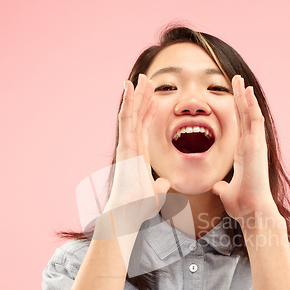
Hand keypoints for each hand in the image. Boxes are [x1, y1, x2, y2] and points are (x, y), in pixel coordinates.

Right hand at [95, 75, 169, 242]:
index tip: (154, 97)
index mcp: (139, 154)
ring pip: (131, 113)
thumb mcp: (155, 192)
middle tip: (146, 79)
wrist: (129, 212)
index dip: (149, 111)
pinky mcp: (125, 145)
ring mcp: (127, 144)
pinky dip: (128, 101)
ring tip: (139, 77)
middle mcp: (132, 146)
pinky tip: (129, 86)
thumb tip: (164, 182)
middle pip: (138, 116)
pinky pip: (127, 119)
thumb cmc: (139, 206)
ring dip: (135, 94)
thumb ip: (159, 185)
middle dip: (142, 97)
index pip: (145, 128)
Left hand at [212, 75, 277, 223]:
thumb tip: (217, 187)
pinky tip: (246, 91)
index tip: (231, 98)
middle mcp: (251, 146)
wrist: (252, 211)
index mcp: (243, 154)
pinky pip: (254, 120)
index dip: (236, 112)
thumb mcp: (227, 192)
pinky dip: (251, 105)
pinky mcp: (257, 145)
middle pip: (245, 117)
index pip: (239, 127)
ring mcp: (255, 145)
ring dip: (245, 97)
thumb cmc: (242, 204)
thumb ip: (222, 187)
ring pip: (250, 115)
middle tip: (235, 80)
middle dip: (240, 98)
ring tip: (239, 80)